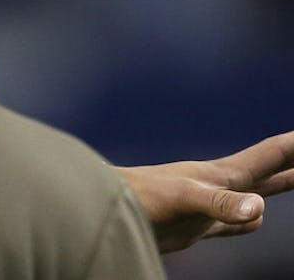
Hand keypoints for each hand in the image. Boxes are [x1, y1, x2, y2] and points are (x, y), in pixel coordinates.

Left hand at [116, 130, 293, 252]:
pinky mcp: (196, 227)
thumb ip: (221, 204)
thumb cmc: (139, 198)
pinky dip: (248, 221)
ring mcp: (210, 207)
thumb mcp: (185, 198)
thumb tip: (259, 211)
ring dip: (276, 188)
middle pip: (271, 172)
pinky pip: (235, 224)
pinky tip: (254, 220)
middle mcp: (220, 186)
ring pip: (256, 197)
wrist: (105, 212)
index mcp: (224, 174)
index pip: (271, 154)